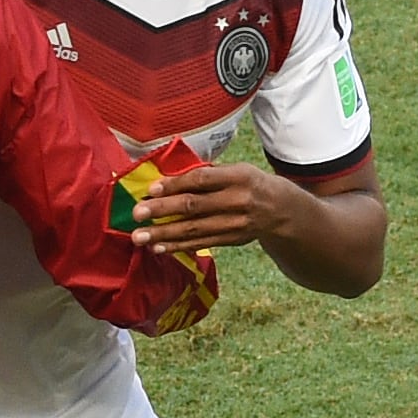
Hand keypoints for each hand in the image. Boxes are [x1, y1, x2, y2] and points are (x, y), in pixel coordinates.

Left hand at [129, 163, 285, 254]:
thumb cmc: (248, 183)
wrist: (281, 210)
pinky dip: (177, 246)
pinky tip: (158, 247)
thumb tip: (166, 179)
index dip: (175, 184)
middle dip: (162, 210)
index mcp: (239, 176)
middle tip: (137, 214)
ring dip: (163, 234)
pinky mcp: (230, 240)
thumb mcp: (236, 170)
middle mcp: (238, 201)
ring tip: (139, 237)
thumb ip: (207, 175)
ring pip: (194, 229)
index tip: (151, 189)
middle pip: (194, 206)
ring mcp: (234, 224)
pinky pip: (200, 244)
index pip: (202, 180)